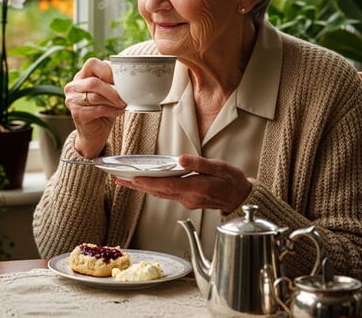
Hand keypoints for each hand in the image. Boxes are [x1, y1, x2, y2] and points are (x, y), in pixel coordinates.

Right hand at [64, 58, 126, 157]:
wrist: (94, 134)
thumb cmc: (103, 110)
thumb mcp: (108, 93)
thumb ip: (111, 82)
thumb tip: (127, 77)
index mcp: (80, 77)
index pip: (91, 63)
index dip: (106, 70)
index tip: (118, 81)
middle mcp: (72, 87)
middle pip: (94, 82)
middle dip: (112, 91)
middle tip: (124, 98)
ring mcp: (72, 100)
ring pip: (96, 96)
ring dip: (113, 102)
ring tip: (123, 105)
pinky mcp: (77, 114)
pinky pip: (97, 109)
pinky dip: (111, 111)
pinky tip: (118, 112)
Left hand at [114, 154, 251, 212]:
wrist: (241, 199)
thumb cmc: (232, 181)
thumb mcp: (219, 167)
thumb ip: (199, 163)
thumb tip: (181, 159)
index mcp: (195, 189)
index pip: (165, 185)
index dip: (147, 182)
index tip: (133, 179)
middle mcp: (188, 198)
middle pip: (157, 191)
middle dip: (137, 185)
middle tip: (119, 179)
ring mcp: (187, 201)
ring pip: (160, 194)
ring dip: (143, 188)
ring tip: (127, 181)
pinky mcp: (188, 201)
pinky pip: (167, 194)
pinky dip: (155, 189)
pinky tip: (147, 184)